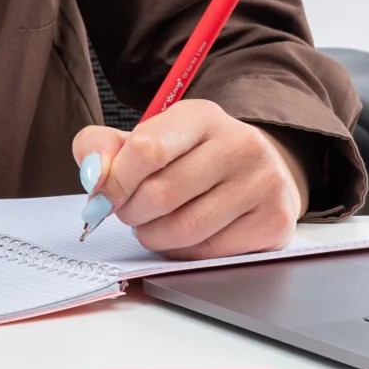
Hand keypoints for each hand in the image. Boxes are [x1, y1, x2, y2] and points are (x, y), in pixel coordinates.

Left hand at [72, 100, 307, 258]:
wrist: (256, 172)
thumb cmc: (190, 158)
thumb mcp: (148, 138)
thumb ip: (103, 148)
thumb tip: (94, 177)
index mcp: (203, 116)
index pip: (146, 148)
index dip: (115, 180)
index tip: (104, 194)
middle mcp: (241, 144)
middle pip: (161, 194)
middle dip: (131, 212)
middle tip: (129, 212)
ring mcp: (263, 184)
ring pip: (183, 229)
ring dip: (153, 235)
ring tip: (153, 224)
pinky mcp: (274, 223)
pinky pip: (208, 252)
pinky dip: (182, 252)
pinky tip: (183, 237)